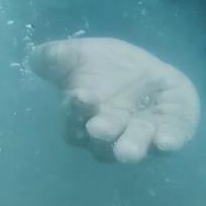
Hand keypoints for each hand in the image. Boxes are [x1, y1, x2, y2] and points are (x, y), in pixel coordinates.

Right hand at [30, 38, 199, 162]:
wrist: (149, 73)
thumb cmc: (107, 68)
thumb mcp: (80, 55)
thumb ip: (58, 57)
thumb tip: (35, 57)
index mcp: (85, 119)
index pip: (74, 123)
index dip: (75, 111)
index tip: (79, 95)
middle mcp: (112, 136)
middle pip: (103, 143)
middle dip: (103, 134)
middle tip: (98, 129)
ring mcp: (142, 136)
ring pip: (135, 146)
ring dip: (131, 147)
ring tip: (128, 151)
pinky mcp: (171, 132)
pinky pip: (169, 139)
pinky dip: (168, 141)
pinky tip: (167, 141)